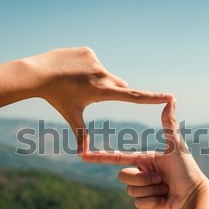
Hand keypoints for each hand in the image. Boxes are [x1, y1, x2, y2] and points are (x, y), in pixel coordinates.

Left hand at [23, 47, 172, 153]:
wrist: (39, 73)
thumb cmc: (57, 98)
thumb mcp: (72, 116)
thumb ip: (81, 135)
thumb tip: (83, 156)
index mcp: (102, 91)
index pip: (133, 96)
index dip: (152, 98)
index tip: (169, 96)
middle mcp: (102, 75)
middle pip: (120, 86)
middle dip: (114, 92)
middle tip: (92, 95)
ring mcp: (96, 61)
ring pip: (105, 74)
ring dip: (96, 80)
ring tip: (76, 83)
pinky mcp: (89, 52)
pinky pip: (95, 63)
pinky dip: (88, 68)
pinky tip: (73, 71)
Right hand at [82, 99, 208, 208]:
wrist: (194, 197)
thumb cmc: (188, 169)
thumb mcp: (175, 145)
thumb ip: (169, 123)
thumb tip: (171, 98)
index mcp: (145, 160)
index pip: (118, 157)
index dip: (100, 156)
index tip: (83, 155)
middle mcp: (143, 174)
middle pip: (123, 175)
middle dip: (142, 178)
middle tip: (161, 179)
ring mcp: (144, 190)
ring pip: (130, 190)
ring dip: (150, 189)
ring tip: (165, 188)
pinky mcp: (147, 205)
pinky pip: (138, 203)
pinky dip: (152, 202)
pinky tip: (164, 200)